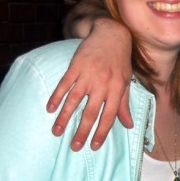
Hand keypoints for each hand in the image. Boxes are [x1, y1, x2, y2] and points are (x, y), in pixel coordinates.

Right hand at [47, 18, 132, 150]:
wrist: (111, 34)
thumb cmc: (120, 61)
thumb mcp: (126, 82)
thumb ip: (125, 104)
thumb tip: (129, 125)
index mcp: (117, 89)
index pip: (109, 116)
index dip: (101, 132)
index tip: (93, 146)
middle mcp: (103, 83)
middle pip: (91, 112)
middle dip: (82, 131)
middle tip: (74, 147)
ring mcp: (88, 74)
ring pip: (74, 100)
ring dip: (65, 118)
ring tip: (57, 132)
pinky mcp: (75, 66)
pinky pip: (64, 84)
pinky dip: (56, 97)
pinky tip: (50, 109)